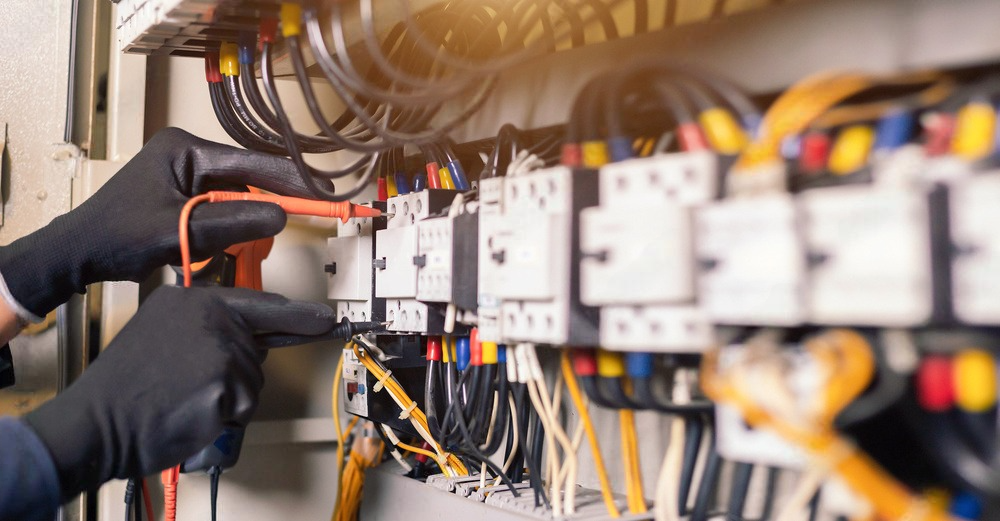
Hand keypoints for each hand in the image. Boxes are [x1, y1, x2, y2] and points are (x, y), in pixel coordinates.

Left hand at [0, 128, 310, 318]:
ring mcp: (187, 176)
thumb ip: (233, 221)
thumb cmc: (116, 236)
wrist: (78, 254)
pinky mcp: (185, 196)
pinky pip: (222, 211)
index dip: (290, 179)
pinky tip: (214, 248)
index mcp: (185, 149)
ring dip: (239, 226)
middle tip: (281, 231)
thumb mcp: (181, 230)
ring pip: (236, 199)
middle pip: (247, 180)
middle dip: (261, 209)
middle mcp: (188, 155)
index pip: (251, 162)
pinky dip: (226, 232)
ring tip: (224, 248)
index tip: (322, 191)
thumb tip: (280, 215)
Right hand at [23, 285, 334, 499]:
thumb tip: (253, 336)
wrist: (99, 421)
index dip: (297, 316)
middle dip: (236, 376)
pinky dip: (224, 417)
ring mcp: (221, 345)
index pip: (260, 304)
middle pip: (258, 348)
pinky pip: (244, 405)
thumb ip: (207, 326)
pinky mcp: (225, 379)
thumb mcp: (164, 333)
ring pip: (253, 381)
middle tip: (200, 386)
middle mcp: (210, 313)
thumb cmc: (128, 387)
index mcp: (194, 297)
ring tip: (186, 397)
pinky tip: (193, 410)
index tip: (325, 319)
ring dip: (228, 399)